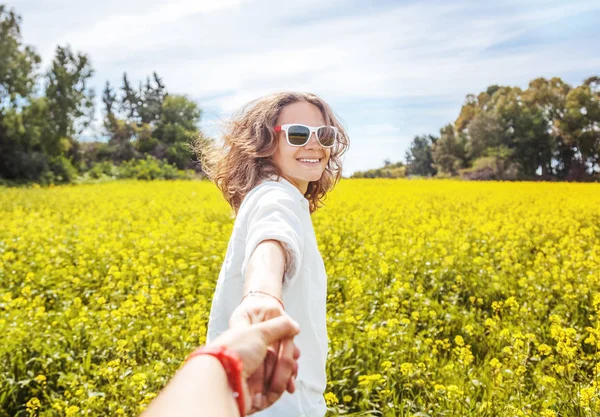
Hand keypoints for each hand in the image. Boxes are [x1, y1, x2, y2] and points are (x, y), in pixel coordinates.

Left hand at [229, 295, 298, 411]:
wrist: (219, 376)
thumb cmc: (233, 351)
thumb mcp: (260, 330)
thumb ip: (280, 326)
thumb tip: (294, 326)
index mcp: (249, 344)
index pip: (274, 346)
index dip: (287, 348)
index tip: (296, 351)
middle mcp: (249, 361)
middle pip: (277, 363)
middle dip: (288, 363)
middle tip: (293, 362)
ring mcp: (250, 379)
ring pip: (276, 378)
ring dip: (286, 376)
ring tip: (290, 376)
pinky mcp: (252, 396)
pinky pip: (272, 393)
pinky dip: (281, 389)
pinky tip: (287, 386)